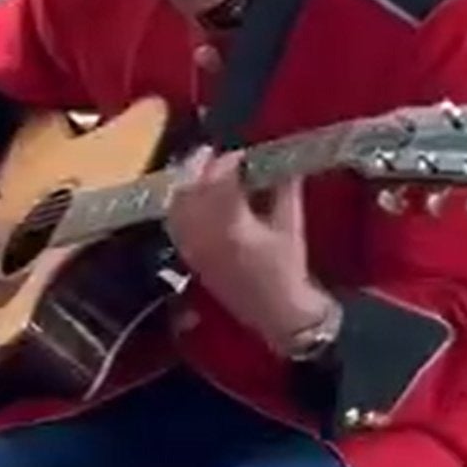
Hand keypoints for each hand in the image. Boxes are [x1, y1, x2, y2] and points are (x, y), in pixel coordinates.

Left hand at [164, 151, 332, 337]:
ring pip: (179, 207)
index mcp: (233, 227)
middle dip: (201, 168)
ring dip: (187, 184)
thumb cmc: (287, 269)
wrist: (276, 313)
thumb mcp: (291, 226)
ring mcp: (194, 248)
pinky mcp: (189, 257)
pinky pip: (175, 225)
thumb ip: (285, 189)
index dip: (228, 164)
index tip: (239, 154)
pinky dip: (180, 206)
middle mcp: (206, 236)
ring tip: (199, 168)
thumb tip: (283, 161)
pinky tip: (188, 195)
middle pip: (193, 191)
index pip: (221, 184)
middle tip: (212, 153)